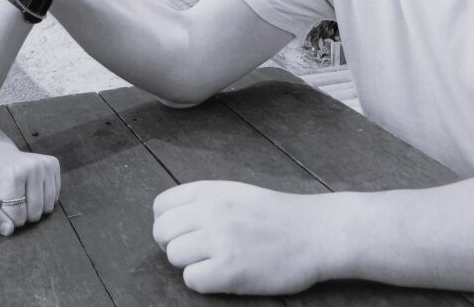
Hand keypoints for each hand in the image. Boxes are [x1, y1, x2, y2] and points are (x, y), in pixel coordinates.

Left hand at [0, 143, 60, 235]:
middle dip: (22, 214)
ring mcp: (45, 165)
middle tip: (12, 199)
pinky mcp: (53, 164)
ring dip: (34, 208)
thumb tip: (9, 230)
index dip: (7, 217)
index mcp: (12, 176)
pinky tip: (33, 188)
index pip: (17, 217)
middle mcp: (32, 168)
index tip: (1, 204)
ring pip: (47, 208)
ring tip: (23, 194)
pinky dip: (44, 199)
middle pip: (34, 213)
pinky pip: (55, 197)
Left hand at [152, 181, 330, 295]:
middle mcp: (209, 211)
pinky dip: (202, 281)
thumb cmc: (275, 214)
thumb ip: (204, 201)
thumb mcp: (235, 192)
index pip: (161, 205)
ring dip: (188, 263)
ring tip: (211, 262)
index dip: (167, 221)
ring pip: (174, 256)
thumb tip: (174, 218)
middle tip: (194, 251)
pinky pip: (191, 280)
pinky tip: (221, 275)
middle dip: (172, 244)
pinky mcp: (229, 270)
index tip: (182, 232)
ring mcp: (218, 240)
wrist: (312, 232)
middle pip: (162, 232)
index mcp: (209, 190)